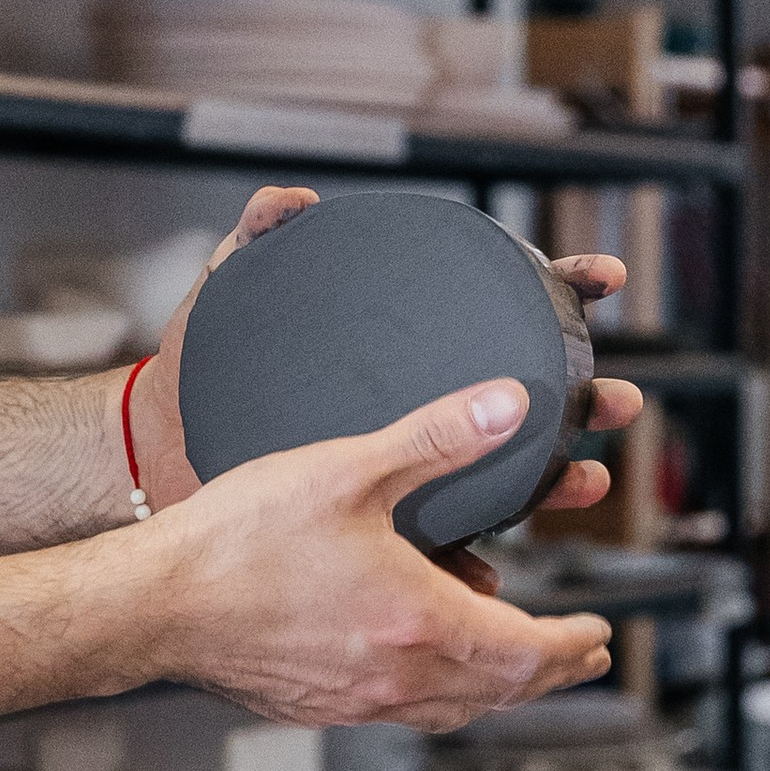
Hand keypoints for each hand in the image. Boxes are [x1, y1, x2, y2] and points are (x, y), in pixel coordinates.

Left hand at [129, 206, 641, 516]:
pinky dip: (465, 562)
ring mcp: (403, 469)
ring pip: (499, 478)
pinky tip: (489, 573)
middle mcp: (413, 407)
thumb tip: (291, 197)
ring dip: (551, 480)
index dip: (560, 289)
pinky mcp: (378, 527)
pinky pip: (437, 549)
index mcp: (401, 344)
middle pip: (522, 399)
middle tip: (615, 399)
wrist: (154, 451)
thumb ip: (259, 236)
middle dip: (584, 398)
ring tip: (584, 480)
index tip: (602, 281)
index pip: (497, 306)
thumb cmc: (194, 368)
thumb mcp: (229, 295)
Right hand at [138, 378, 613, 730]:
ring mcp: (354, 700)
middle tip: (580, 654)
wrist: (153, 603)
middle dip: (551, 672)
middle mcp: (395, 676)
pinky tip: (422, 666)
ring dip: (497, 688)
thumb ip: (438, 436)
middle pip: (501, 691)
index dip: (575, 644)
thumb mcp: (347, 469)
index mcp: (419, 620)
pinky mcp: (314, 706)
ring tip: (515, 665)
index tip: (602, 634)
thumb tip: (512, 407)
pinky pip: (401, 711)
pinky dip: (438, 695)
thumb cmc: (238, 539)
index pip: (529, 652)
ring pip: (453, 709)